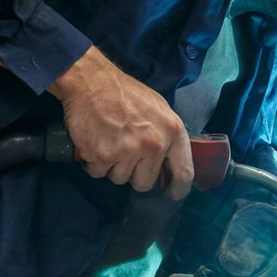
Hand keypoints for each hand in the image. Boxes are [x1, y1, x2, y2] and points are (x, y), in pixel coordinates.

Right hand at [49, 47, 192, 196]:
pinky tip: (95, 143)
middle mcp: (154, 145)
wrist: (93, 82)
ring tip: (109, 143)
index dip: (178, 188)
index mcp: (173, 131)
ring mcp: (128, 151)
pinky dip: (94, 163)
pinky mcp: (103, 155)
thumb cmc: (127, 94)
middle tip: (125, 155)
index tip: (172, 193)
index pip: (184, 172)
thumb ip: (167, 136)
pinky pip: (99, 173)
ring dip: (112, 167)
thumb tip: (170, 163)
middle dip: (134, 174)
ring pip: (120, 179)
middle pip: (145, 183)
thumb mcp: (160, 109)